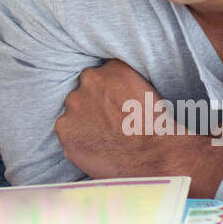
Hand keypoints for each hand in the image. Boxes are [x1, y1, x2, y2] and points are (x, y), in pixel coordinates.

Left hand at [56, 60, 222, 196]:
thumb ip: (121, 76)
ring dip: (82, 123)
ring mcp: (74, 106)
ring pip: (72, 114)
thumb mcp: (145, 84)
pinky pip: (67, 134)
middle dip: (91, 107)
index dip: (104, 94)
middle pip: (82, 93)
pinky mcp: (66, 131)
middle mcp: (88, 81)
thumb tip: (112, 79)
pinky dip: (78, 141)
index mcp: (110, 68)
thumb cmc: (156, 125)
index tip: (113, 107)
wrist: (156, 155)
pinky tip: (97, 148)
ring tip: (104, 138)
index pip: (97, 77)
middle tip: (109, 124)